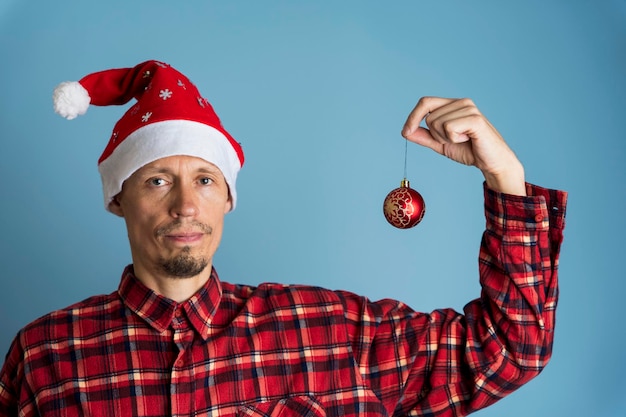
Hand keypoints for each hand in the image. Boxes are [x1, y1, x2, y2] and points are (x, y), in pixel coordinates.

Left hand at [401, 97, 525, 195]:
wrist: (491, 162)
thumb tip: (406, 131)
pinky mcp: (475, 119)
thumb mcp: (441, 144)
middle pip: (429, 116)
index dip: (412, 116)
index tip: (405, 132)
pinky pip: (449, 128)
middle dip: (435, 134)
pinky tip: (468, 139)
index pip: (425, 102)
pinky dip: (454, 139)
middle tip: (454, 140)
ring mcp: (469, 108)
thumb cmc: (469, 150)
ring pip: (438, 123)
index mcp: (453, 105)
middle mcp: (461, 102)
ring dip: (446, 138)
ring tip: (463, 139)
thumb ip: (424, 136)